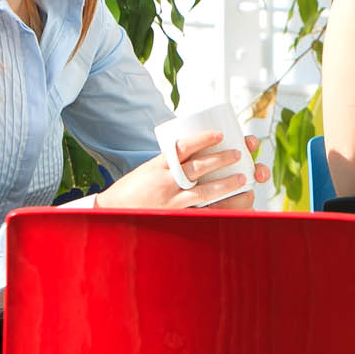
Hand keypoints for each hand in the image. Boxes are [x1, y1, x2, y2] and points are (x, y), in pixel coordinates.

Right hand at [99, 131, 266, 209]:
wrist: (111, 213)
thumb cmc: (133, 190)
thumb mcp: (149, 170)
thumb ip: (172, 163)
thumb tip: (199, 152)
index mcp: (158, 166)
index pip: (182, 147)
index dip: (202, 139)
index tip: (220, 134)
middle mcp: (164, 183)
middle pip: (197, 168)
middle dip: (221, 159)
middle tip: (239, 153)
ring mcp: (170, 203)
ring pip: (204, 193)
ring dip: (226, 185)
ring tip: (243, 179)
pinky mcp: (174, 219)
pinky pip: (201, 214)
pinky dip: (218, 211)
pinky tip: (233, 208)